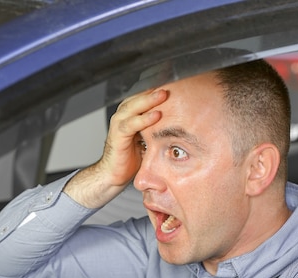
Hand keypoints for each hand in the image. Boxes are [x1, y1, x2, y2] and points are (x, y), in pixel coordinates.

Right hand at [64, 88, 167, 207]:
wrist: (115, 174)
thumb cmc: (133, 156)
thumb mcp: (150, 137)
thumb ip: (159, 127)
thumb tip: (183, 121)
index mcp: (132, 113)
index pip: (145, 96)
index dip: (158, 89)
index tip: (177, 82)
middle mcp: (124, 115)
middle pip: (139, 97)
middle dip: (155, 90)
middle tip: (170, 84)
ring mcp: (119, 124)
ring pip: (133, 106)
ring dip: (149, 100)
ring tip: (163, 95)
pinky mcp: (117, 136)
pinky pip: (130, 124)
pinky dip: (143, 119)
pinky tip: (156, 115)